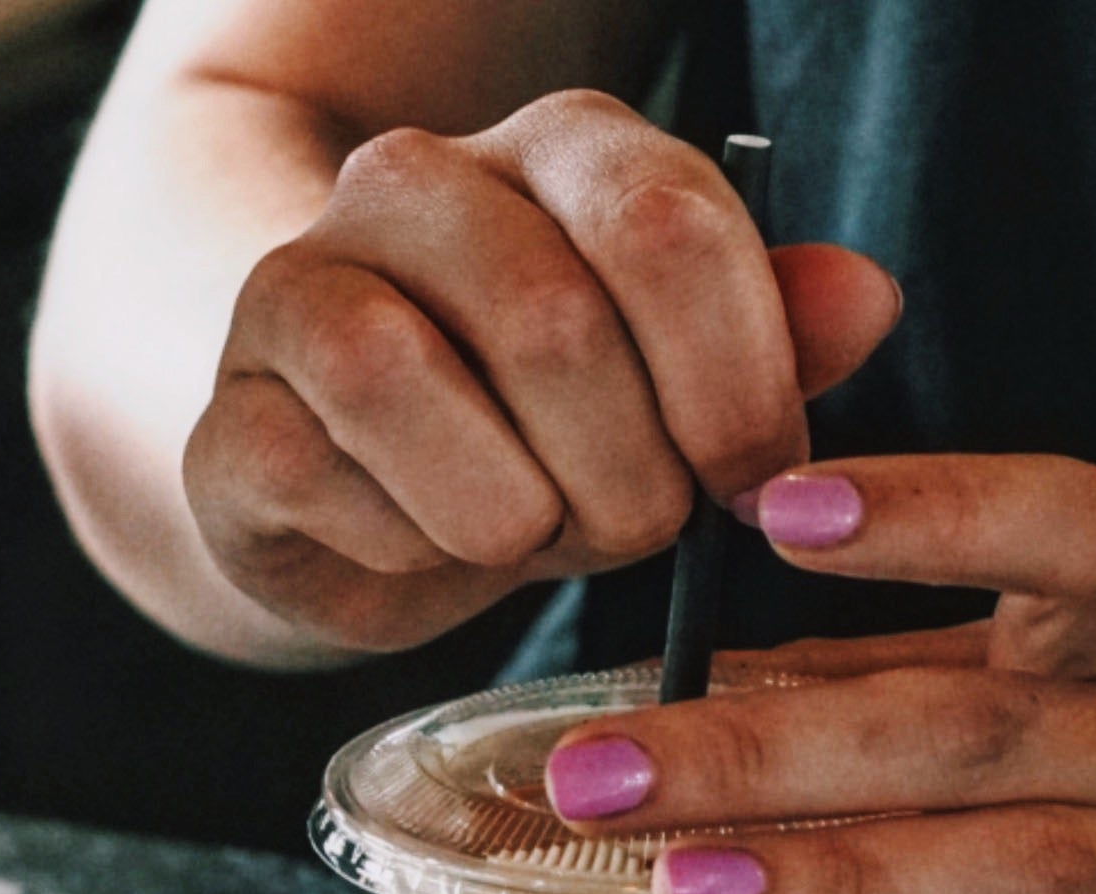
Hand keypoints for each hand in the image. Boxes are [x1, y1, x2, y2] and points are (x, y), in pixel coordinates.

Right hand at [183, 89, 902, 654]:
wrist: (375, 501)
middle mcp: (415, 180)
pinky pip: (317, 475)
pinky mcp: (229, 414)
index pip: (666, 225)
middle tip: (635, 527)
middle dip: (628, 474)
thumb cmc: (553, 432)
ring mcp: (299, 284)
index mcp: (559, 146)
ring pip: (402, 377)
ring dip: (509, 509)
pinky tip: (429, 542)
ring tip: (531, 532)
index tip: (752, 481)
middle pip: (553, 322)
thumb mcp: (686, 389)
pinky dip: (404, 545)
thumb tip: (867, 298)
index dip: (734, 384)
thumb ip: (780, 339)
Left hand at [539, 454, 1095, 893]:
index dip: (934, 516)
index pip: (1076, 538)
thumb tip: (726, 663)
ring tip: (688, 888)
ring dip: (847, 878)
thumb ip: (938, 674)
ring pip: (1032, 874)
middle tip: (595, 773)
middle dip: (766, 747)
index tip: (777, 509)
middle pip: (978, 728)